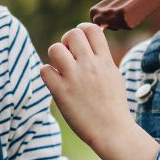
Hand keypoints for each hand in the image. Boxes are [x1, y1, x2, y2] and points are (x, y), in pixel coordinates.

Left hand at [40, 23, 132, 150]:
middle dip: (66, 41)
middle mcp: (90, 65)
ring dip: (55, 57)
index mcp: (105, 60)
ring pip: (55, 48)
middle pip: (72, 34)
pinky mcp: (61, 92)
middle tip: (68, 56)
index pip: (92, 28)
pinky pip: (45, 70)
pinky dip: (48, 74)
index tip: (80, 43)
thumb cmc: (113, 105)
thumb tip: (91, 44)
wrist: (112, 131)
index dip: (82, 30)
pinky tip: (56, 83)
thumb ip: (102, 59)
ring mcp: (74, 78)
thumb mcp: (114, 76)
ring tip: (61, 69)